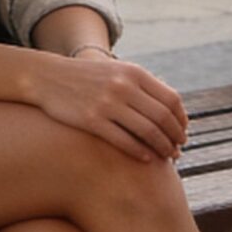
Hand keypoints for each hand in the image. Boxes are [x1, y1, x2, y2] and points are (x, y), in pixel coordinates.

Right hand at [26, 52, 189, 162]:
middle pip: (162, 117)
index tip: (182, 132)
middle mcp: (123, 86)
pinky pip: (124, 141)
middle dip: (175, 137)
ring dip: (162, 147)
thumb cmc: (88, 78)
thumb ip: (142, 85)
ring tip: (167, 157)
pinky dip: (140, 152)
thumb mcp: (117, 72)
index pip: (171, 99)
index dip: (181, 119)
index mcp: (134, 72)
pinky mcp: (91, 120)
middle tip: (178, 150)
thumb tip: (172, 108)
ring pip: (147, 131)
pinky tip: (146, 159)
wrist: (48, 77)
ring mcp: (107, 103)